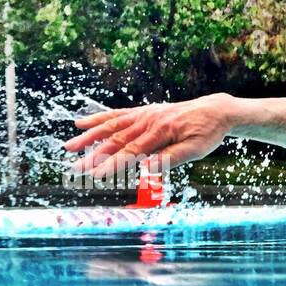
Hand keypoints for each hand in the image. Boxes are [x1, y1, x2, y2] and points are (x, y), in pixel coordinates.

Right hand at [63, 93, 234, 176]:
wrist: (215, 110)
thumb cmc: (207, 133)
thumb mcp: (195, 150)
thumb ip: (170, 159)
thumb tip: (147, 169)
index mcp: (160, 133)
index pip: (131, 152)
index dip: (112, 164)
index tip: (96, 175)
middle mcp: (148, 121)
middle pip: (115, 140)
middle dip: (94, 155)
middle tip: (75, 168)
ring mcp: (143, 115)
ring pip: (111, 125)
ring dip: (89, 137)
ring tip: (70, 146)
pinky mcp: (143, 112)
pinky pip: (117, 114)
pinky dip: (98, 119)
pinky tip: (81, 124)